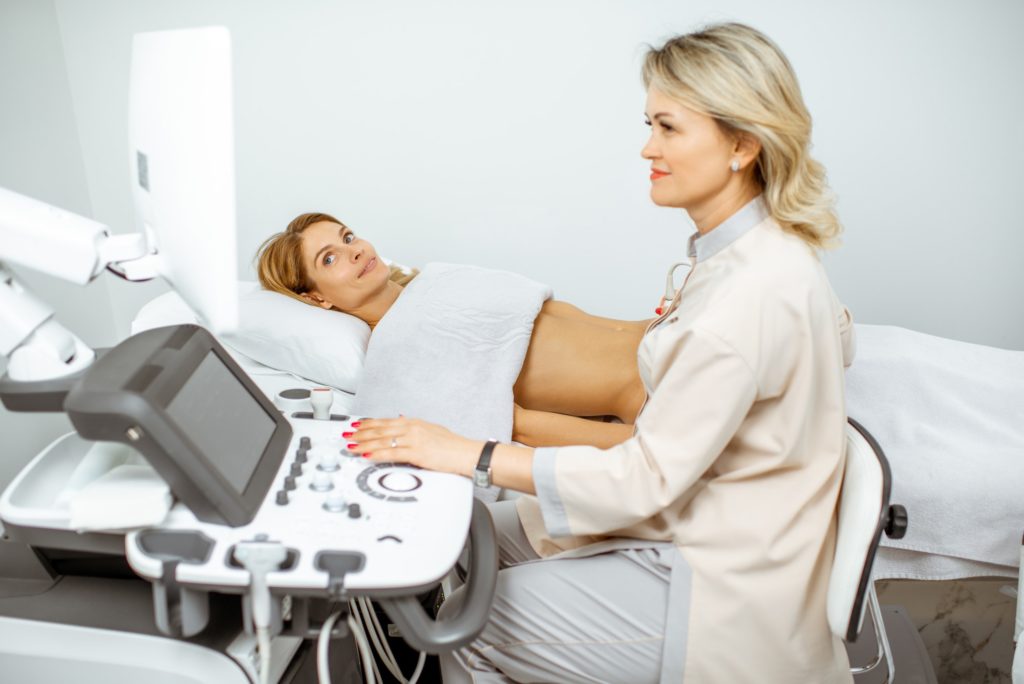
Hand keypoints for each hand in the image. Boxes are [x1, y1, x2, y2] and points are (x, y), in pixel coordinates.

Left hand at [348, 417, 480, 476]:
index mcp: (413, 422)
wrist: (465, 453)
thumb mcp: (431, 430)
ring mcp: (413, 439)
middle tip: (347, 436)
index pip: (385, 422)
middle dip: (361, 433)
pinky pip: (392, 453)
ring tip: (351, 446)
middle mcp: (411, 428)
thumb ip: (414, 426)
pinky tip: (367, 455)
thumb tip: (401, 418)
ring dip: (364, 444)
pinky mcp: (416, 453)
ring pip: (382, 441)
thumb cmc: (452, 445)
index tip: (355, 426)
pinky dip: (377, 454)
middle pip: (380, 430)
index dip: (368, 424)